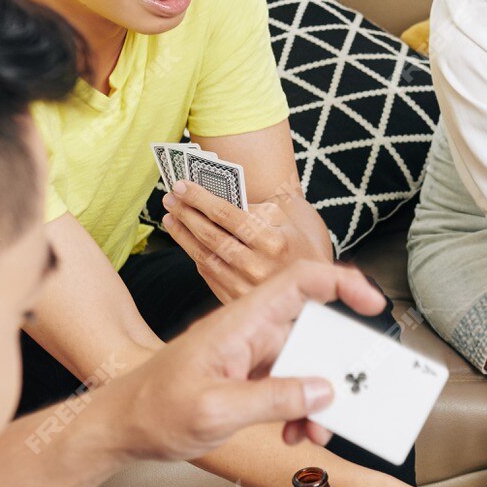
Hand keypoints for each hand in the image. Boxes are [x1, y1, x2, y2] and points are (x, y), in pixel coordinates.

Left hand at [112, 260, 385, 456]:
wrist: (118, 429)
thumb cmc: (152, 410)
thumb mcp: (216, 410)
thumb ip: (273, 399)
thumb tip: (322, 390)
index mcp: (240, 323)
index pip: (299, 283)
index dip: (341, 284)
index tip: (373, 304)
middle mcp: (249, 332)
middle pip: (312, 332)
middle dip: (335, 369)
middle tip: (347, 399)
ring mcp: (249, 355)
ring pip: (304, 366)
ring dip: (316, 399)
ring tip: (312, 431)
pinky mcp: (246, 377)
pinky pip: (288, 387)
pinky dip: (297, 411)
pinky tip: (291, 433)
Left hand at [162, 182, 333, 303]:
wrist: (316, 285)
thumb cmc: (299, 244)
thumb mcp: (287, 219)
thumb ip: (254, 209)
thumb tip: (213, 200)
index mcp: (275, 242)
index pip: (228, 215)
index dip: (200, 198)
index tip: (181, 185)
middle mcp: (259, 267)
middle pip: (212, 236)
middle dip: (186, 213)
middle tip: (170, 199)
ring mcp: (247, 288)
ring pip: (204, 256)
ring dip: (183, 235)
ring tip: (171, 217)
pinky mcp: (238, 301)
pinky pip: (209, 275)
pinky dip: (195, 255)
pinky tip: (187, 241)